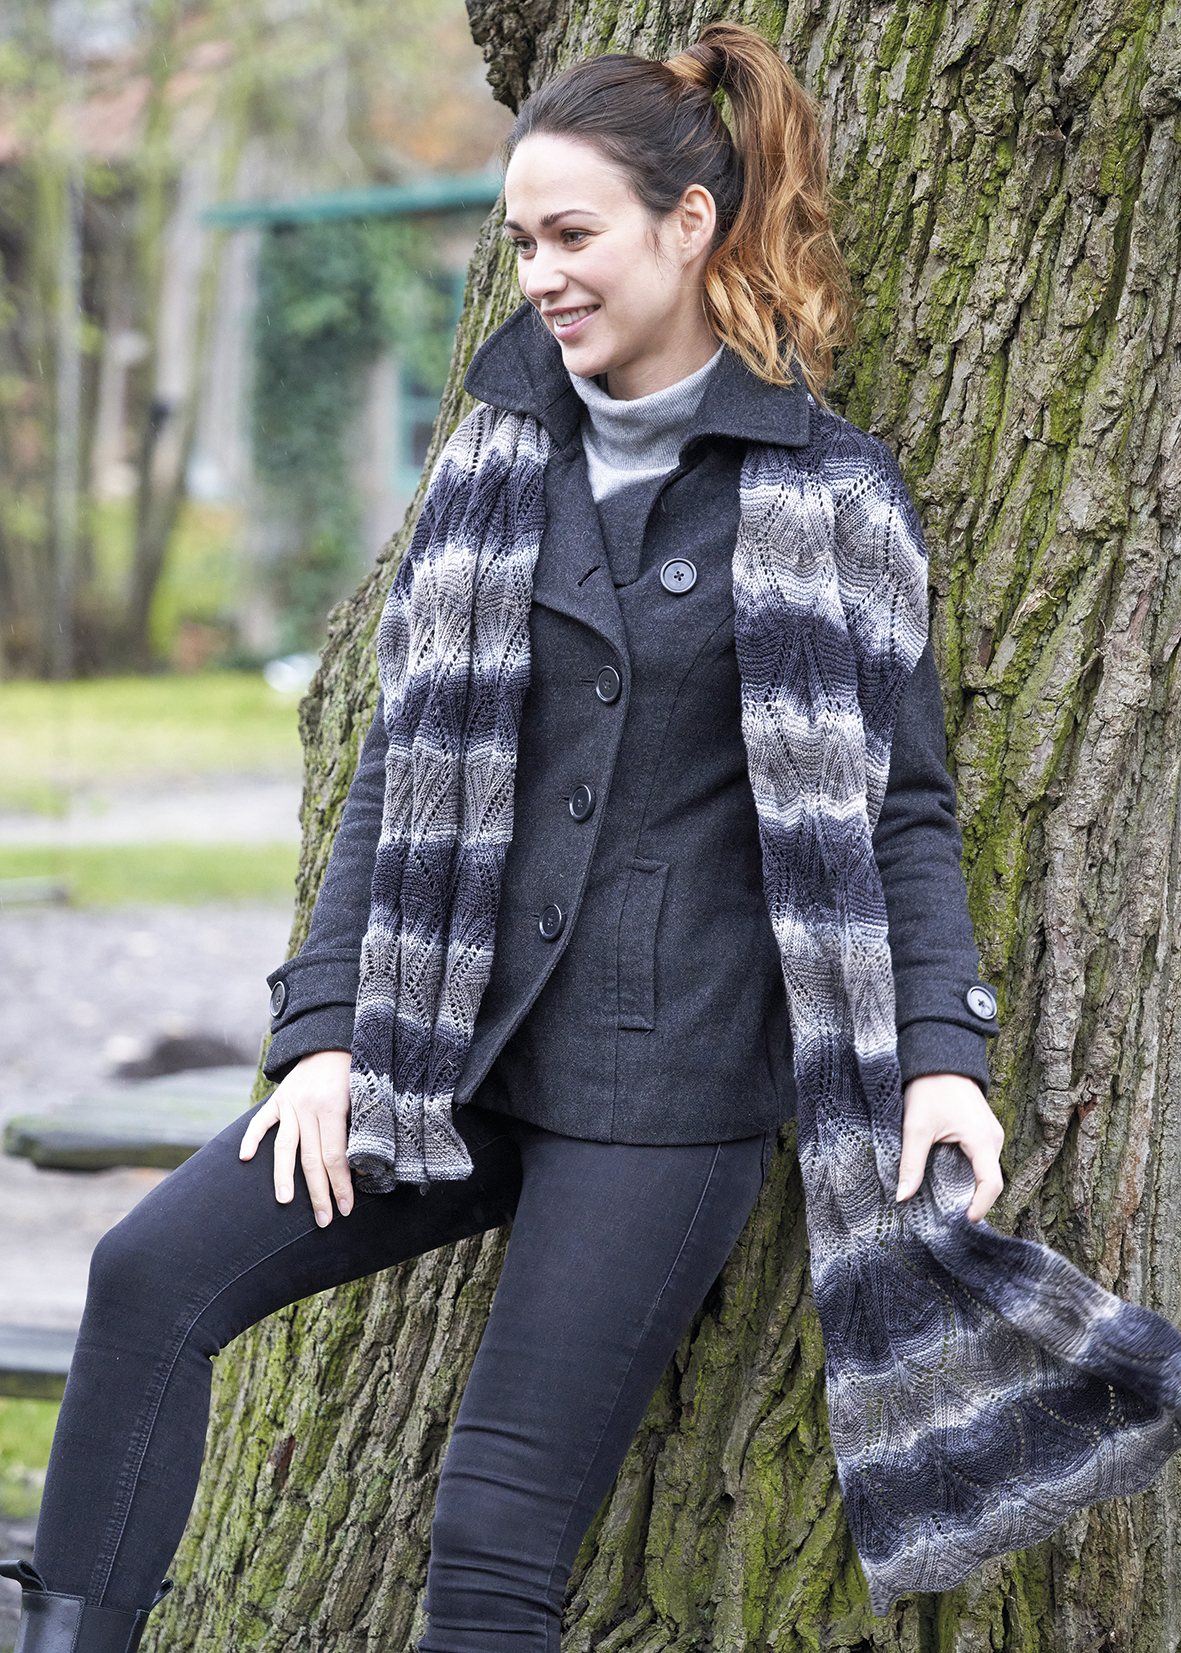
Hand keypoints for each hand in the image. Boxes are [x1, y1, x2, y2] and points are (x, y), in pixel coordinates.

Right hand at [239, 1049, 353, 1225]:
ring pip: (284, 1146)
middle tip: (325, 1219)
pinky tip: (245, 1159)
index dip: (341, 1184)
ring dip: (284, 1176)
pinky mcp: (278, 1097)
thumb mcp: (367, 1096)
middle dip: (319, 1192)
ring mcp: (290, 1102)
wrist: (333, 1037)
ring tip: (284, 1201)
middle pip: (310, 1158)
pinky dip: (251, 1138)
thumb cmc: (358, 1069)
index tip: (347, 1207)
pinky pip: (261, 1120)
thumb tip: (363, 1168)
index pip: (335, 1156)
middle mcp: (308, 1107)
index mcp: (333, 1107)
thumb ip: (363, 1129)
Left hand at [896, 1072, 1003, 1222]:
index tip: (964, 1220)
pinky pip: (980, 1157)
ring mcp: (990, 1132)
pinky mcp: (982, 1128)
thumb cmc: (930, 1087)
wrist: (939, 1056)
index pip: (991, 1184)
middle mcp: (994, 1138)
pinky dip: (968, 1170)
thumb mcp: (916, 1127)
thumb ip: (911, 1163)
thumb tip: (902, 1197)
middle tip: (947, 1214)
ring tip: (945, 1197)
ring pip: (985, 1169)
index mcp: (983, 1140)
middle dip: (972, 1198)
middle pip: (989, 1179)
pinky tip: (946, 1174)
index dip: (980, 1206)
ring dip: (969, 1184)